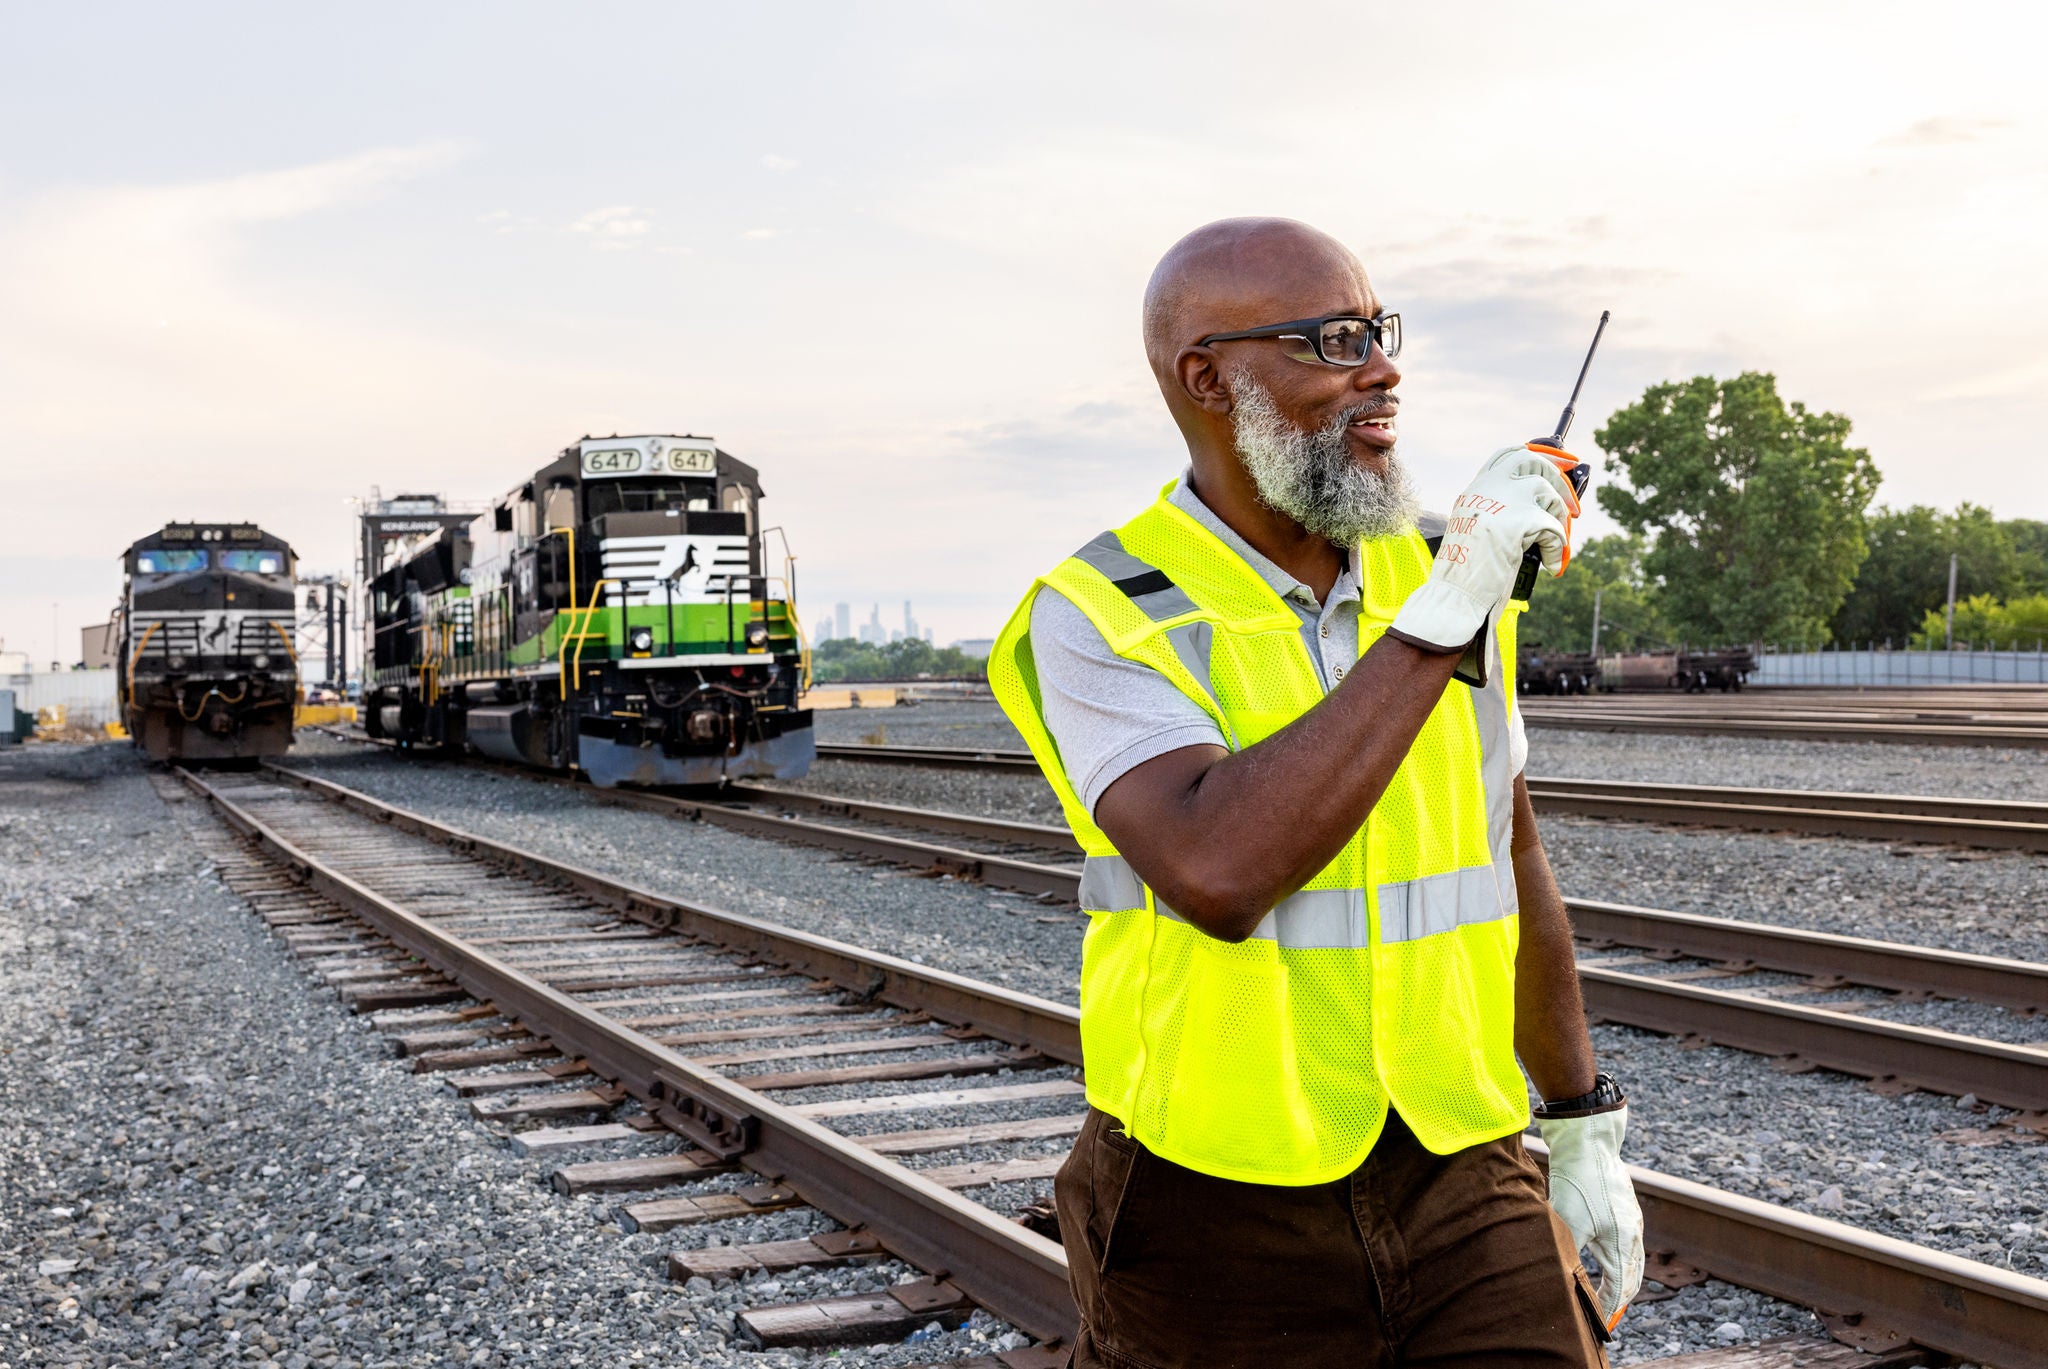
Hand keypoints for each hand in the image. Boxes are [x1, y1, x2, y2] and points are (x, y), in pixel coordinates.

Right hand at [1389, 445, 1581, 653]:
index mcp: (1476, 490)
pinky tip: (1553, 564)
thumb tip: (1536, 508)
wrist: (1456, 591)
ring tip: (1554, 541)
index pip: (1507, 456)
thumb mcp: (1476, 529)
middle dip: (1558, 479)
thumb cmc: (1465, 571)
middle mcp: (1488, 488)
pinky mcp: (1522, 519)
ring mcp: (1505, 500)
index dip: (1536, 455)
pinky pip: (1555, 527)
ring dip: (1558, 518)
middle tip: (1572, 504)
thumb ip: (1497, 512)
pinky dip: (1559, 547)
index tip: (1559, 462)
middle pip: (1533, 462)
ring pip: (1547, 492)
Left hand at [1537, 1105, 1644, 1327]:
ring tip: (1606, 1293)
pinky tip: (1605, 1259)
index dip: (1608, 1306)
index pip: (1620, 1287)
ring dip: (1621, 1279)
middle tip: (1604, 1314)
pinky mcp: (1625, 1208)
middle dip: (1618, 1298)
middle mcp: (1633, 1234)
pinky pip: (1629, 1243)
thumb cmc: (1577, 1182)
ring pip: (1632, 1260)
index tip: (1598, 1321)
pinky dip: (1620, 1259)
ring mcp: (1632, 1220)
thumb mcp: (1567, 1223)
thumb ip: (1568, 1254)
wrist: (1589, 1143)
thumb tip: (1561, 1280)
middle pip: (1632, 1277)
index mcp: (1623, 1242)